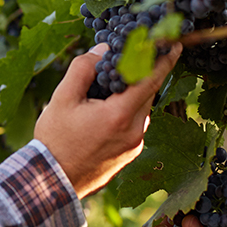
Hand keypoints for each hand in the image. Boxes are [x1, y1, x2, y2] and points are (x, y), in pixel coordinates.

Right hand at [34, 43, 181, 197]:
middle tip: (126, 59)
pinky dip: (126, 110)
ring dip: (130, 94)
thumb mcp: (62, 98)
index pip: (151, 80)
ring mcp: (135, 145)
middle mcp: (134, 131)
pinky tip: (103, 110)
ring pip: (140, 108)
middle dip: (139, 74)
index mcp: (120, 115)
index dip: (164, 60)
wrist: (53, 182)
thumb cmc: (55, 140)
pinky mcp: (131, 154)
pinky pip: (135, 124)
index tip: (174, 44)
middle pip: (146, 93)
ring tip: (106, 88)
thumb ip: (84, 69)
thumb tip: (103, 50)